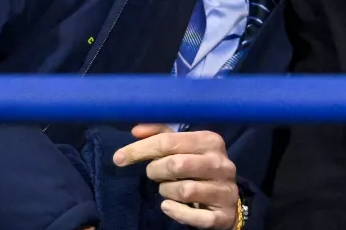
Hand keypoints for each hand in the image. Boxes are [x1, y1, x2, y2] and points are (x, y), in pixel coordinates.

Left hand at [113, 124, 238, 228]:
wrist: (227, 198)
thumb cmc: (198, 167)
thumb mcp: (185, 146)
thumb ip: (161, 135)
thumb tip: (135, 130)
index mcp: (210, 141)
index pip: (169, 141)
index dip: (140, 149)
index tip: (119, 157)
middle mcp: (221, 163)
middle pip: (176, 164)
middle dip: (155, 171)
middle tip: (153, 174)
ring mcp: (224, 189)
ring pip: (184, 190)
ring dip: (166, 191)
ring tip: (166, 189)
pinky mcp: (222, 214)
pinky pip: (194, 216)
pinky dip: (176, 212)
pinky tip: (168, 206)